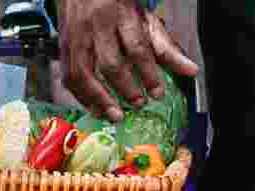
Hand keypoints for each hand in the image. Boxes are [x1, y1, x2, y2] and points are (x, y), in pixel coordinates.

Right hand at [60, 0, 197, 123]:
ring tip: (116, 115)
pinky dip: (83, 98)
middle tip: (138, 104)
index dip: (148, 73)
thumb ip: (166, 47)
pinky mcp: (64, 49)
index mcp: (121, 13)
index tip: (157, 93)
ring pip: (84, 74)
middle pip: (110, 63)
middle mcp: (96, 25)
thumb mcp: (144, 20)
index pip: (136, 47)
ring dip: (100, 100)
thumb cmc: (117, 6)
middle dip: (125, 88)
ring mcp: (77, 37)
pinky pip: (70, 78)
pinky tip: (97, 109)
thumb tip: (190, 71)